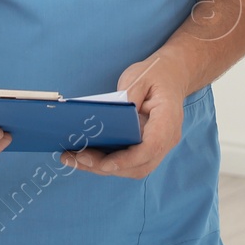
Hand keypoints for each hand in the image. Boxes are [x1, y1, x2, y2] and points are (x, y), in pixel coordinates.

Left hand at [60, 51, 189, 179]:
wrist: (171, 75)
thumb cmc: (156, 75)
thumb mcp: (139, 78)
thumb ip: (127, 97)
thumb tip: (109, 118)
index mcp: (167, 120)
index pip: (150, 148)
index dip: (128, 159)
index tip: (105, 163)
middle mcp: (166, 139)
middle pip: (138, 165)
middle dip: (106, 167)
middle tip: (76, 158)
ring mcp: (158, 147)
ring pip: (132, 169)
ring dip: (102, 168)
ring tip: (73, 159)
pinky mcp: (146, 148)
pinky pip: (128, 162)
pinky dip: (107, 162)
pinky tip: (84, 156)